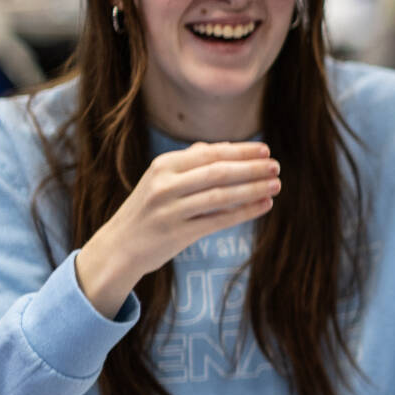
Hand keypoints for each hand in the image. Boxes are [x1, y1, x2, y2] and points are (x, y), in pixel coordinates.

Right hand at [75, 142, 280, 317]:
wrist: (118, 247)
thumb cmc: (147, 210)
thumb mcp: (160, 179)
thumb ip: (189, 162)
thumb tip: (220, 147)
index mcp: (163, 166)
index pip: (210, 153)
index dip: (241, 151)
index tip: (265, 150)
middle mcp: (166, 184)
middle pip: (219, 171)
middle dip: (251, 168)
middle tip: (276, 166)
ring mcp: (171, 210)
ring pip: (222, 195)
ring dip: (253, 189)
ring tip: (276, 184)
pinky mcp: (178, 233)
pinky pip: (219, 220)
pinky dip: (245, 211)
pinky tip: (264, 205)